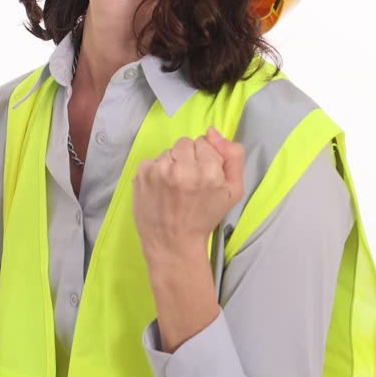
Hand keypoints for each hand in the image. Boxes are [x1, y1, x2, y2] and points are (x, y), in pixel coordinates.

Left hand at [132, 126, 244, 259]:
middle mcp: (183, 168)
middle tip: (187, 183)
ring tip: (173, 188)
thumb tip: (213, 131)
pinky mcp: (142, 174)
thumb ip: (233, 156)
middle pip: (185, 143)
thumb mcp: (233, 191)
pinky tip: (160, 190)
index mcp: (209, 171)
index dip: (204, 159)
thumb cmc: (204, 218)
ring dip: (171, 165)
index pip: (204, 142)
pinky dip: (156, 172)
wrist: (173, 244)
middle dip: (187, 158)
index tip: (201, 177)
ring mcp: (160, 170)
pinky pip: (153, 161)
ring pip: (168, 151)